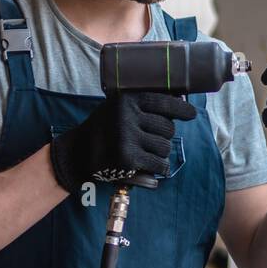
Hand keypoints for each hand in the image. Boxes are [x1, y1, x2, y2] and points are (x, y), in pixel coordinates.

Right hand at [49, 90, 196, 193]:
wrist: (76, 154)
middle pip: (167, 127)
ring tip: (145, 153)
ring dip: (160, 153)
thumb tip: (178, 100)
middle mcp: (127, 116)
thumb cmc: (102, 130)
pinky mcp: (128, 159)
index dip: (181, 108)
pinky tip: (152, 167)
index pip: (163, 101)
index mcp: (126, 100)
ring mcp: (127, 137)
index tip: (191, 114)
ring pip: (165, 147)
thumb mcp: (115, 108)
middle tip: (152, 140)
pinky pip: (159, 164)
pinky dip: (160, 168)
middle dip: (164, 136)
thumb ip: (140, 105)